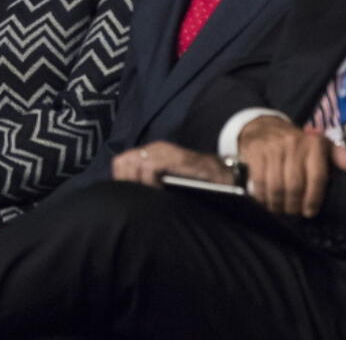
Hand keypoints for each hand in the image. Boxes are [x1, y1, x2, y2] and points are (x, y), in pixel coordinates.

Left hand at [111, 141, 231, 187]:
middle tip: (136, 197)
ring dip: (136, 181)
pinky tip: (157, 191)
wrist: (225, 176)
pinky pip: (150, 167)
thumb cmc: (196, 183)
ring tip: (147, 195)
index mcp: (152, 153)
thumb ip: (150, 182)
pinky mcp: (176, 157)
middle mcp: (156, 149)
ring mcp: (165, 151)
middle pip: (123, 162)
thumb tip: (129, 196)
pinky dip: (149, 181)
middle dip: (125, 181)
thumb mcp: (168, 181)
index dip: (121, 179)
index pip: (121, 163)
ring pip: (133, 163)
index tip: (127, 196)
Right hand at [237, 116, 345, 217]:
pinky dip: (262, 197)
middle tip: (293, 214)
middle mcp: (294, 143)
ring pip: (276, 186)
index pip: (317, 177)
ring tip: (280, 211)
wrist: (263, 127)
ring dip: (277, 204)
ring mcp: (273, 148)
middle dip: (294, 205)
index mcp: (314, 144)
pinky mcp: (255, 152)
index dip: (313, 199)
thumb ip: (339, 157)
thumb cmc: (297, 144)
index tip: (310, 212)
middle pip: (294, 185)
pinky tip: (265, 203)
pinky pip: (259, 182)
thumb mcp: (320, 146)